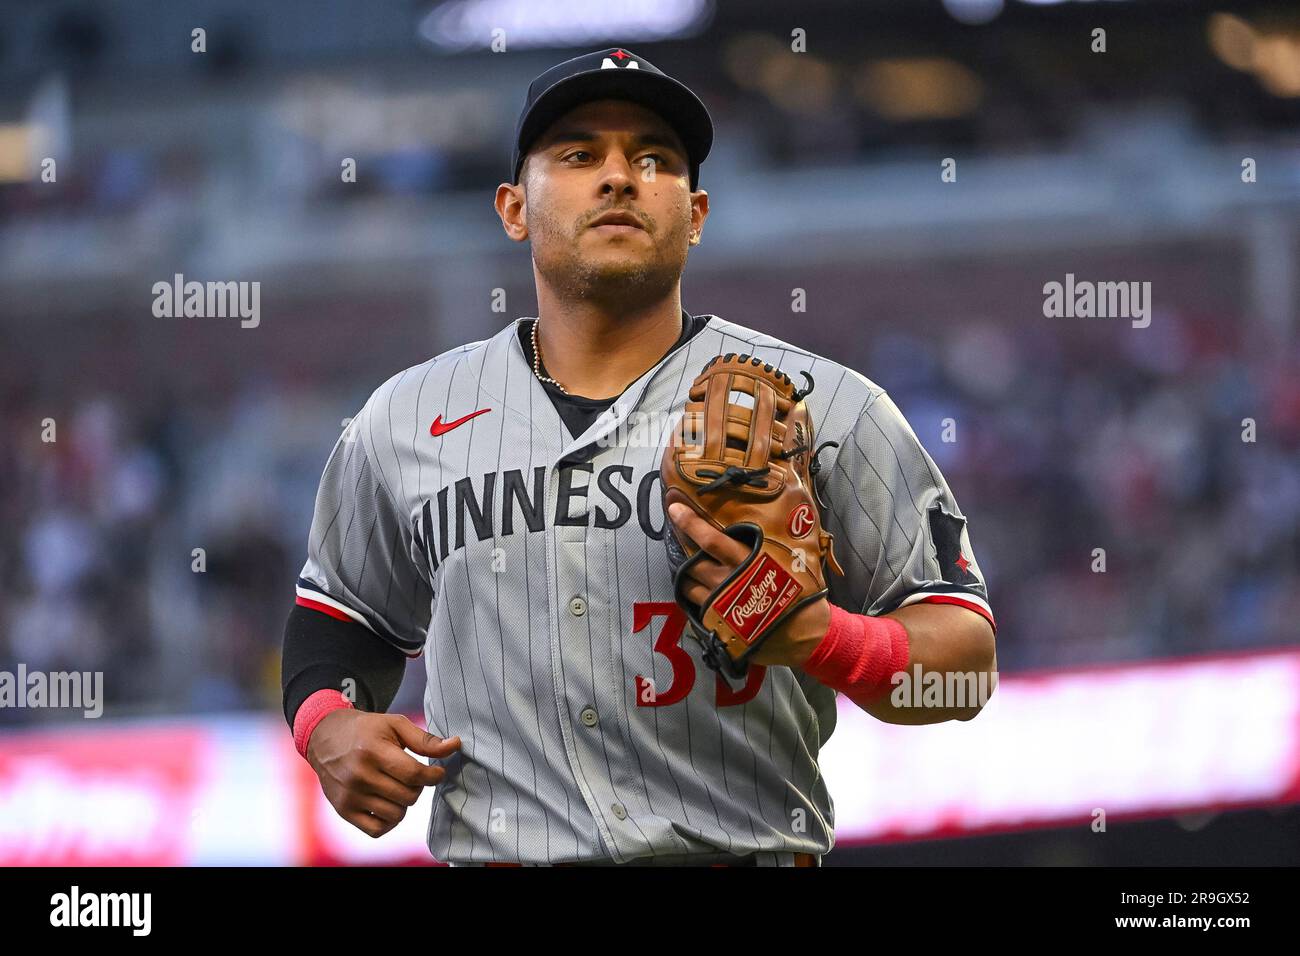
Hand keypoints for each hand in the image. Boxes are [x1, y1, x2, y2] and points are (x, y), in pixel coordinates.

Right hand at [307, 710, 461, 837]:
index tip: (437, 771)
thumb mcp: (395, 725)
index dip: (433, 775)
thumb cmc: (366, 730)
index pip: (414, 774)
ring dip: (404, 803)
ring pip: (396, 814)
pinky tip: (388, 803)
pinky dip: (389, 821)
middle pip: (408, 796)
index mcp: (373, 751)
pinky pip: (377, 830)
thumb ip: (426, 739)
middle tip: (413, 776)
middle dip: (418, 787)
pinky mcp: (343, 810)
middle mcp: (359, 776)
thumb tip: (456, 745)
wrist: (325, 737)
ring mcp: (350, 796)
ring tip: (398, 787)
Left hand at [666, 502, 831, 668]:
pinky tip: (699, 590)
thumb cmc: (799, 593)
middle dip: (682, 547)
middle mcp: (727, 582)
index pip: (710, 539)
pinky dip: (693, 595)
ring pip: (688, 584)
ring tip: (689, 566)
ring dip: (685, 574)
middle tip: (679, 536)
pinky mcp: (716, 623)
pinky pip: (695, 605)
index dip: (690, 523)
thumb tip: (756, 525)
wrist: (803, 633)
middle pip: (692, 561)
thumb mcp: (784, 561)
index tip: (675, 508)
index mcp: (745, 563)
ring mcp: (719, 605)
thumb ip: (764, 544)